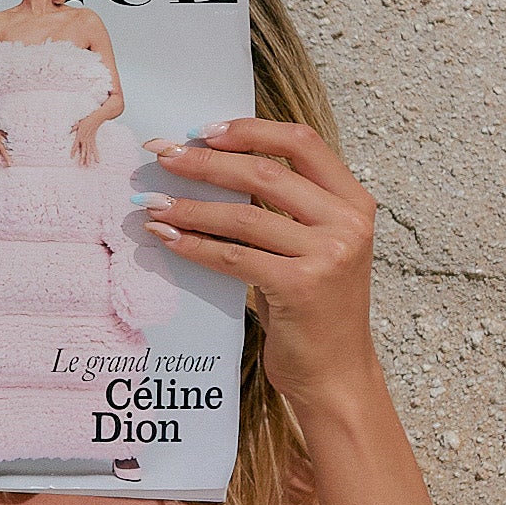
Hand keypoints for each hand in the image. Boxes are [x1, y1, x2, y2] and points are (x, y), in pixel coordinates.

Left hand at [68, 117, 104, 165]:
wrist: (95, 119)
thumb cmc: (86, 121)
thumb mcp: (78, 123)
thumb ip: (73, 128)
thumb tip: (69, 130)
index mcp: (80, 136)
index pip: (75, 145)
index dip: (73, 151)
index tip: (71, 157)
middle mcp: (85, 140)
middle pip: (83, 150)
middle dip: (82, 158)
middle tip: (81, 164)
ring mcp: (90, 141)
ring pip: (89, 151)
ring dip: (89, 158)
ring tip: (88, 165)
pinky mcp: (93, 141)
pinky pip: (95, 149)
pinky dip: (96, 154)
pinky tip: (97, 160)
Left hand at [141, 112, 378, 411]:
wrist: (336, 374)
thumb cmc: (313, 309)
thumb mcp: (311, 246)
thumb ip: (284, 208)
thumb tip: (211, 166)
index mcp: (353, 202)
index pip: (301, 142)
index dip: (250, 130)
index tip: (202, 130)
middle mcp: (347, 223)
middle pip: (265, 172)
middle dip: (204, 162)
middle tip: (161, 155)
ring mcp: (329, 255)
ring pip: (243, 215)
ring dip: (189, 206)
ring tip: (152, 202)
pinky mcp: (301, 287)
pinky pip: (234, 256)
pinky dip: (194, 246)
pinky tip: (167, 238)